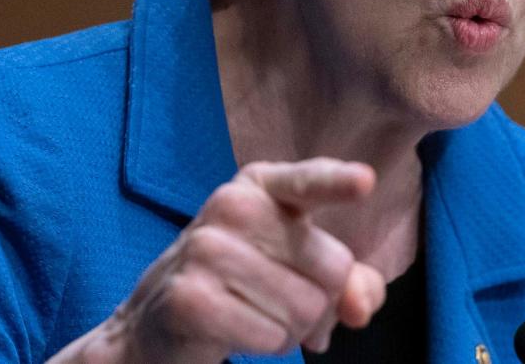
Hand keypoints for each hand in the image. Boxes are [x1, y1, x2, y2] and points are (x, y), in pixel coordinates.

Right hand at [53, 158, 386, 363]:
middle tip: (280, 300)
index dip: (337, 183)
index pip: (308, 182)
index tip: (365, 181)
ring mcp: (206, 248)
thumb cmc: (244, 283)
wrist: (159, 321)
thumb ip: (347, 281)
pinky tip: (236, 330)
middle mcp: (232, 205)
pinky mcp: (191, 296)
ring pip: (305, 308)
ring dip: (291, 328)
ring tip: (254, 314)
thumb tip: (360, 307)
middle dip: (320, 301)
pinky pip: (272, 337)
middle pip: (332, 269)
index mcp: (262, 185)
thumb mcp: (300, 267)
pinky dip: (266, 345)